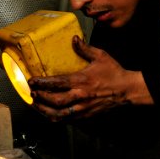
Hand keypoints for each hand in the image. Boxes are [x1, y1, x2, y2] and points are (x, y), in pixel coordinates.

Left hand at [28, 35, 152, 121]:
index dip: (42, 82)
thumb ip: (85, 48)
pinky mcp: (85, 116)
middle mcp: (80, 96)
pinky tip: (48, 112)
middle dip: (40, 97)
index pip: (57, 83)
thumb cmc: (113, 73)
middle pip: (54, 101)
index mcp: (82, 81)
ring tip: (35, 104)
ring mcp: (82, 109)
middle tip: (31, 92)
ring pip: (58, 114)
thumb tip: (74, 38)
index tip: (32, 80)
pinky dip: (55, 117)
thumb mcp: (100, 56)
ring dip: (44, 110)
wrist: (128, 91)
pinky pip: (66, 120)